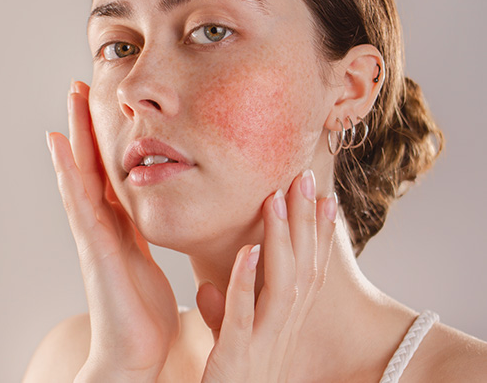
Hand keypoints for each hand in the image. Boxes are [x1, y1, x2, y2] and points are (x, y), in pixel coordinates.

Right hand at [46, 81, 179, 381]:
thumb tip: (159, 215)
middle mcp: (104, 222)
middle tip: (81, 86)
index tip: (105, 107)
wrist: (134, 352)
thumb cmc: (143, 311)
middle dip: (87, 126)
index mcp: (122, 224)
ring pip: (82, 173)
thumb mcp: (150, 261)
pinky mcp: (94, 246)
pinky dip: (68, 172)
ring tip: (71, 99)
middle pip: (93, 164)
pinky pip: (79, 201)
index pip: (111, 173)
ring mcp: (94, 233)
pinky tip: (59, 145)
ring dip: (75, 136)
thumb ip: (149, 236)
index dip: (106, 141)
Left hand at [197, 170, 336, 382]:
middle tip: (306, 178)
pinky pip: (243, 317)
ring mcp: (263, 345)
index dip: (322, 235)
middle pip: (304, 268)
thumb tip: (209, 290)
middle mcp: (284, 332)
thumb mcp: (233, 346)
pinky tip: (250, 251)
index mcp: (286, 326)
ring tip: (277, 199)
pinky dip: (246, 282)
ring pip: (282, 285)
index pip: (311, 272)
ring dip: (282, 240)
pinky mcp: (236, 359)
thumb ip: (228, 315)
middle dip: (307, 222)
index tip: (327, 198)